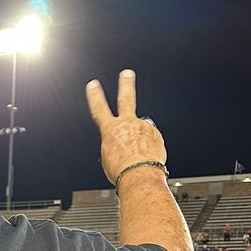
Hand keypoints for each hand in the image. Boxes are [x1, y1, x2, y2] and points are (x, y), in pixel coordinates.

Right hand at [85, 69, 165, 186]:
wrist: (139, 176)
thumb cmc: (122, 171)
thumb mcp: (108, 159)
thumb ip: (114, 144)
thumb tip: (123, 140)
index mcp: (110, 131)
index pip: (99, 109)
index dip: (95, 96)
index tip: (93, 85)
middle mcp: (128, 124)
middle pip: (126, 99)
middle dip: (125, 85)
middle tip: (127, 74)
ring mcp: (144, 128)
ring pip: (141, 131)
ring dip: (140, 142)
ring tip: (137, 157)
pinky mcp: (156, 135)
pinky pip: (151, 140)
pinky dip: (148, 148)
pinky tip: (145, 158)